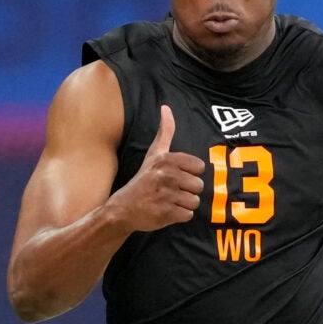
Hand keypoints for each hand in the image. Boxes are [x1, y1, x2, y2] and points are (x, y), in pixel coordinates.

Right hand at [105, 104, 205, 231]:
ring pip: (194, 201)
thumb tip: (166, 107)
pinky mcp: (166, 213)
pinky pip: (187, 215)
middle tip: (171, 191)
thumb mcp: (154, 154)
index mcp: (167, 160)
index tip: (175, 177)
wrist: (123, 208)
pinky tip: (166, 211)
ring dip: (184, 204)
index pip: (199, 167)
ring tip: (169, 201)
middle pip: (199, 186)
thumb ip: (164, 131)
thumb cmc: (143, 180)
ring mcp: (166, 195)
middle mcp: (166, 175)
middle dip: (187, 191)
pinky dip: (179, 216)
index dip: (190, 174)